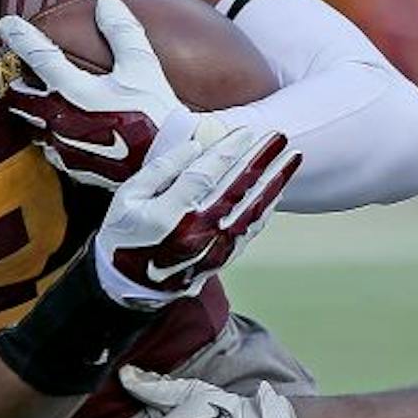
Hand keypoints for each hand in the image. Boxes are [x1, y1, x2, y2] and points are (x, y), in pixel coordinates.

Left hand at [0, 0, 217, 188]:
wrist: (168, 161)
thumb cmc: (156, 113)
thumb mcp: (143, 66)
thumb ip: (122, 32)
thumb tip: (107, 5)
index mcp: (73, 90)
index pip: (37, 56)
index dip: (20, 37)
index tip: (7, 25)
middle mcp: (60, 117)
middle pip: (20, 95)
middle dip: (17, 80)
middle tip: (20, 68)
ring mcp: (63, 144)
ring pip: (31, 122)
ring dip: (31, 107)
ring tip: (38, 96)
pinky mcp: (72, 165)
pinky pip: (49, 146)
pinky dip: (50, 132)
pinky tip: (62, 127)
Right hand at [92, 126, 299, 307]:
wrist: (130, 287)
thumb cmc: (124, 235)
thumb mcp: (127, 198)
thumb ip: (159, 170)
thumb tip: (194, 146)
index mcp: (170, 214)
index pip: (207, 174)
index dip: (229, 151)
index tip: (247, 130)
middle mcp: (197, 231)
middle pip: (237, 188)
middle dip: (261, 159)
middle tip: (280, 136)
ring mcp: (214, 247)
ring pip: (252, 209)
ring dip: (275, 181)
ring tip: (292, 158)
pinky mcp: (223, 257)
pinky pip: (251, 228)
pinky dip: (268, 207)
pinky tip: (278, 188)